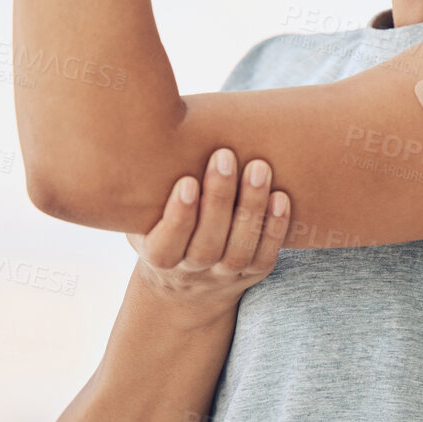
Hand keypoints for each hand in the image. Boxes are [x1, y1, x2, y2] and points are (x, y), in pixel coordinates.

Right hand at [125, 148, 289, 312]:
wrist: (185, 285)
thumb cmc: (160, 228)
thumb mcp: (142, 217)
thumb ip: (144, 188)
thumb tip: (149, 136)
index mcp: (158, 257)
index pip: (166, 244)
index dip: (178, 216)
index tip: (187, 182)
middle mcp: (191, 270)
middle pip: (207, 244)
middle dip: (218, 199)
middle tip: (225, 156)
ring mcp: (223, 274)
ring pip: (239, 249)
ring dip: (251, 208)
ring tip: (259, 167)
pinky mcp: (251, 272)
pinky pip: (265, 256)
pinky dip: (275, 228)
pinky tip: (280, 197)